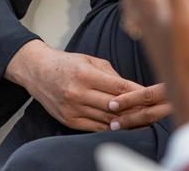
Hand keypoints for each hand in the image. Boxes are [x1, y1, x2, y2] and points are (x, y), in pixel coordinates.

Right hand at [4, 39, 144, 130]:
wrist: (38, 72)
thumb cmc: (67, 64)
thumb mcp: (90, 60)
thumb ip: (111, 75)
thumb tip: (133, 89)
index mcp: (85, 74)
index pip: (118, 88)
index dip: (137, 94)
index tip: (150, 97)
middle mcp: (78, 93)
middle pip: (114, 106)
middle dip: (134, 109)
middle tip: (150, 110)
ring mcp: (73, 108)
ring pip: (106, 119)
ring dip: (124, 120)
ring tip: (139, 119)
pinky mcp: (69, 120)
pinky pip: (95, 127)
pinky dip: (109, 127)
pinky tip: (120, 124)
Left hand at [107, 62, 188, 127]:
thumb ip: (186, 59)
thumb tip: (171, 47)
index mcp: (185, 83)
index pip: (151, 95)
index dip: (130, 100)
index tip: (112, 105)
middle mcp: (186, 99)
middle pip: (150, 112)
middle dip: (129, 117)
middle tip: (109, 120)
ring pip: (159, 118)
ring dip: (139, 121)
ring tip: (118, 125)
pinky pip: (173, 119)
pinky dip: (155, 120)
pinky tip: (146, 122)